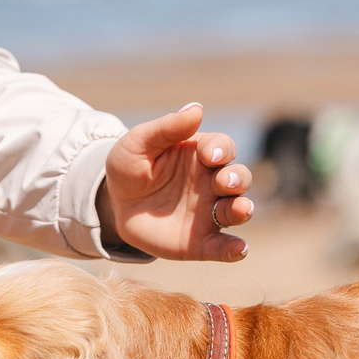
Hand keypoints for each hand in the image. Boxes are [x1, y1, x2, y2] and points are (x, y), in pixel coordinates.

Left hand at [97, 103, 252, 262]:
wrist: (115, 204)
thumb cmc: (129, 166)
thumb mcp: (139, 143)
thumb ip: (167, 127)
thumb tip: (196, 108)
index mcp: (201, 154)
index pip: (221, 147)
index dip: (221, 150)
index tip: (211, 155)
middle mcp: (212, 183)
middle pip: (237, 178)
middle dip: (237, 179)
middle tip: (226, 182)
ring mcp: (209, 213)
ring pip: (237, 210)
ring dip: (243, 209)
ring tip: (241, 209)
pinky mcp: (201, 242)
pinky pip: (223, 246)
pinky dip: (235, 249)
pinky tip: (239, 250)